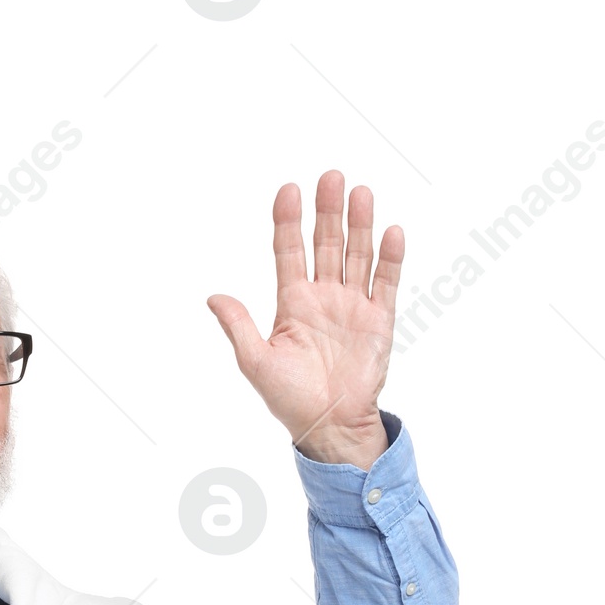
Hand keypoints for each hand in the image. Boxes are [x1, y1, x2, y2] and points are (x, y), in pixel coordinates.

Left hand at [207, 170, 401, 468]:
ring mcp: (353, 305)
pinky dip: (390, 258)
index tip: (289, 190)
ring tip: (359, 192)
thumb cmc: (290, 399)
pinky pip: (386, 282)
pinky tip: (391, 233)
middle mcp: (324, 297)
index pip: (289, 251)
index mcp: (293, 302)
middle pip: (325, 243)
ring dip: (359, 224)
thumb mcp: (256, 362)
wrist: (330, 427)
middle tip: (331, 177)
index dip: (288, 221)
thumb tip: (213, 297)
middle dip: (328, 211)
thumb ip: (238, 327)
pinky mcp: (379, 320)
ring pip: (357, 254)